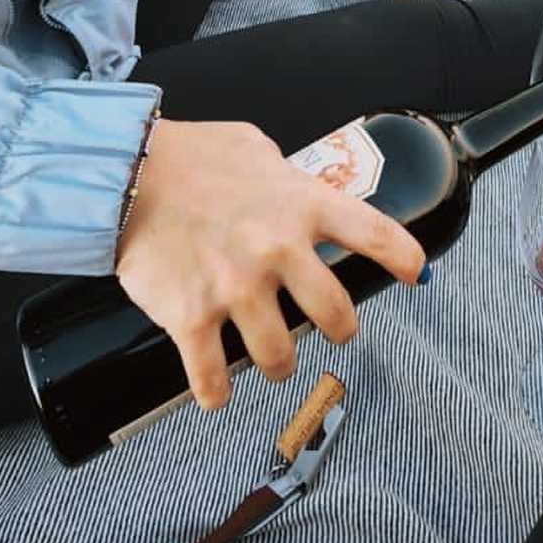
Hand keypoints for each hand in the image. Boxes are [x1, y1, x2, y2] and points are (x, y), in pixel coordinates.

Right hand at [116, 118, 426, 406]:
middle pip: (335, 315)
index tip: (414, 273)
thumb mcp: (256, 151)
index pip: (374, 233)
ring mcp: (236, 288)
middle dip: (340, 329)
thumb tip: (303, 192)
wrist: (127, 171)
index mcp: (301, 204)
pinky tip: (216, 391)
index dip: (403, 258)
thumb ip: (287, 179)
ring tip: (273, 359)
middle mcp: (277, 249)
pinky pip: (213, 378)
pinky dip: (216, 392)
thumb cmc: (191, 156)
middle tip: (334, 329)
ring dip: (279, 364)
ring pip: (280, 357)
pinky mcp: (191, 317)